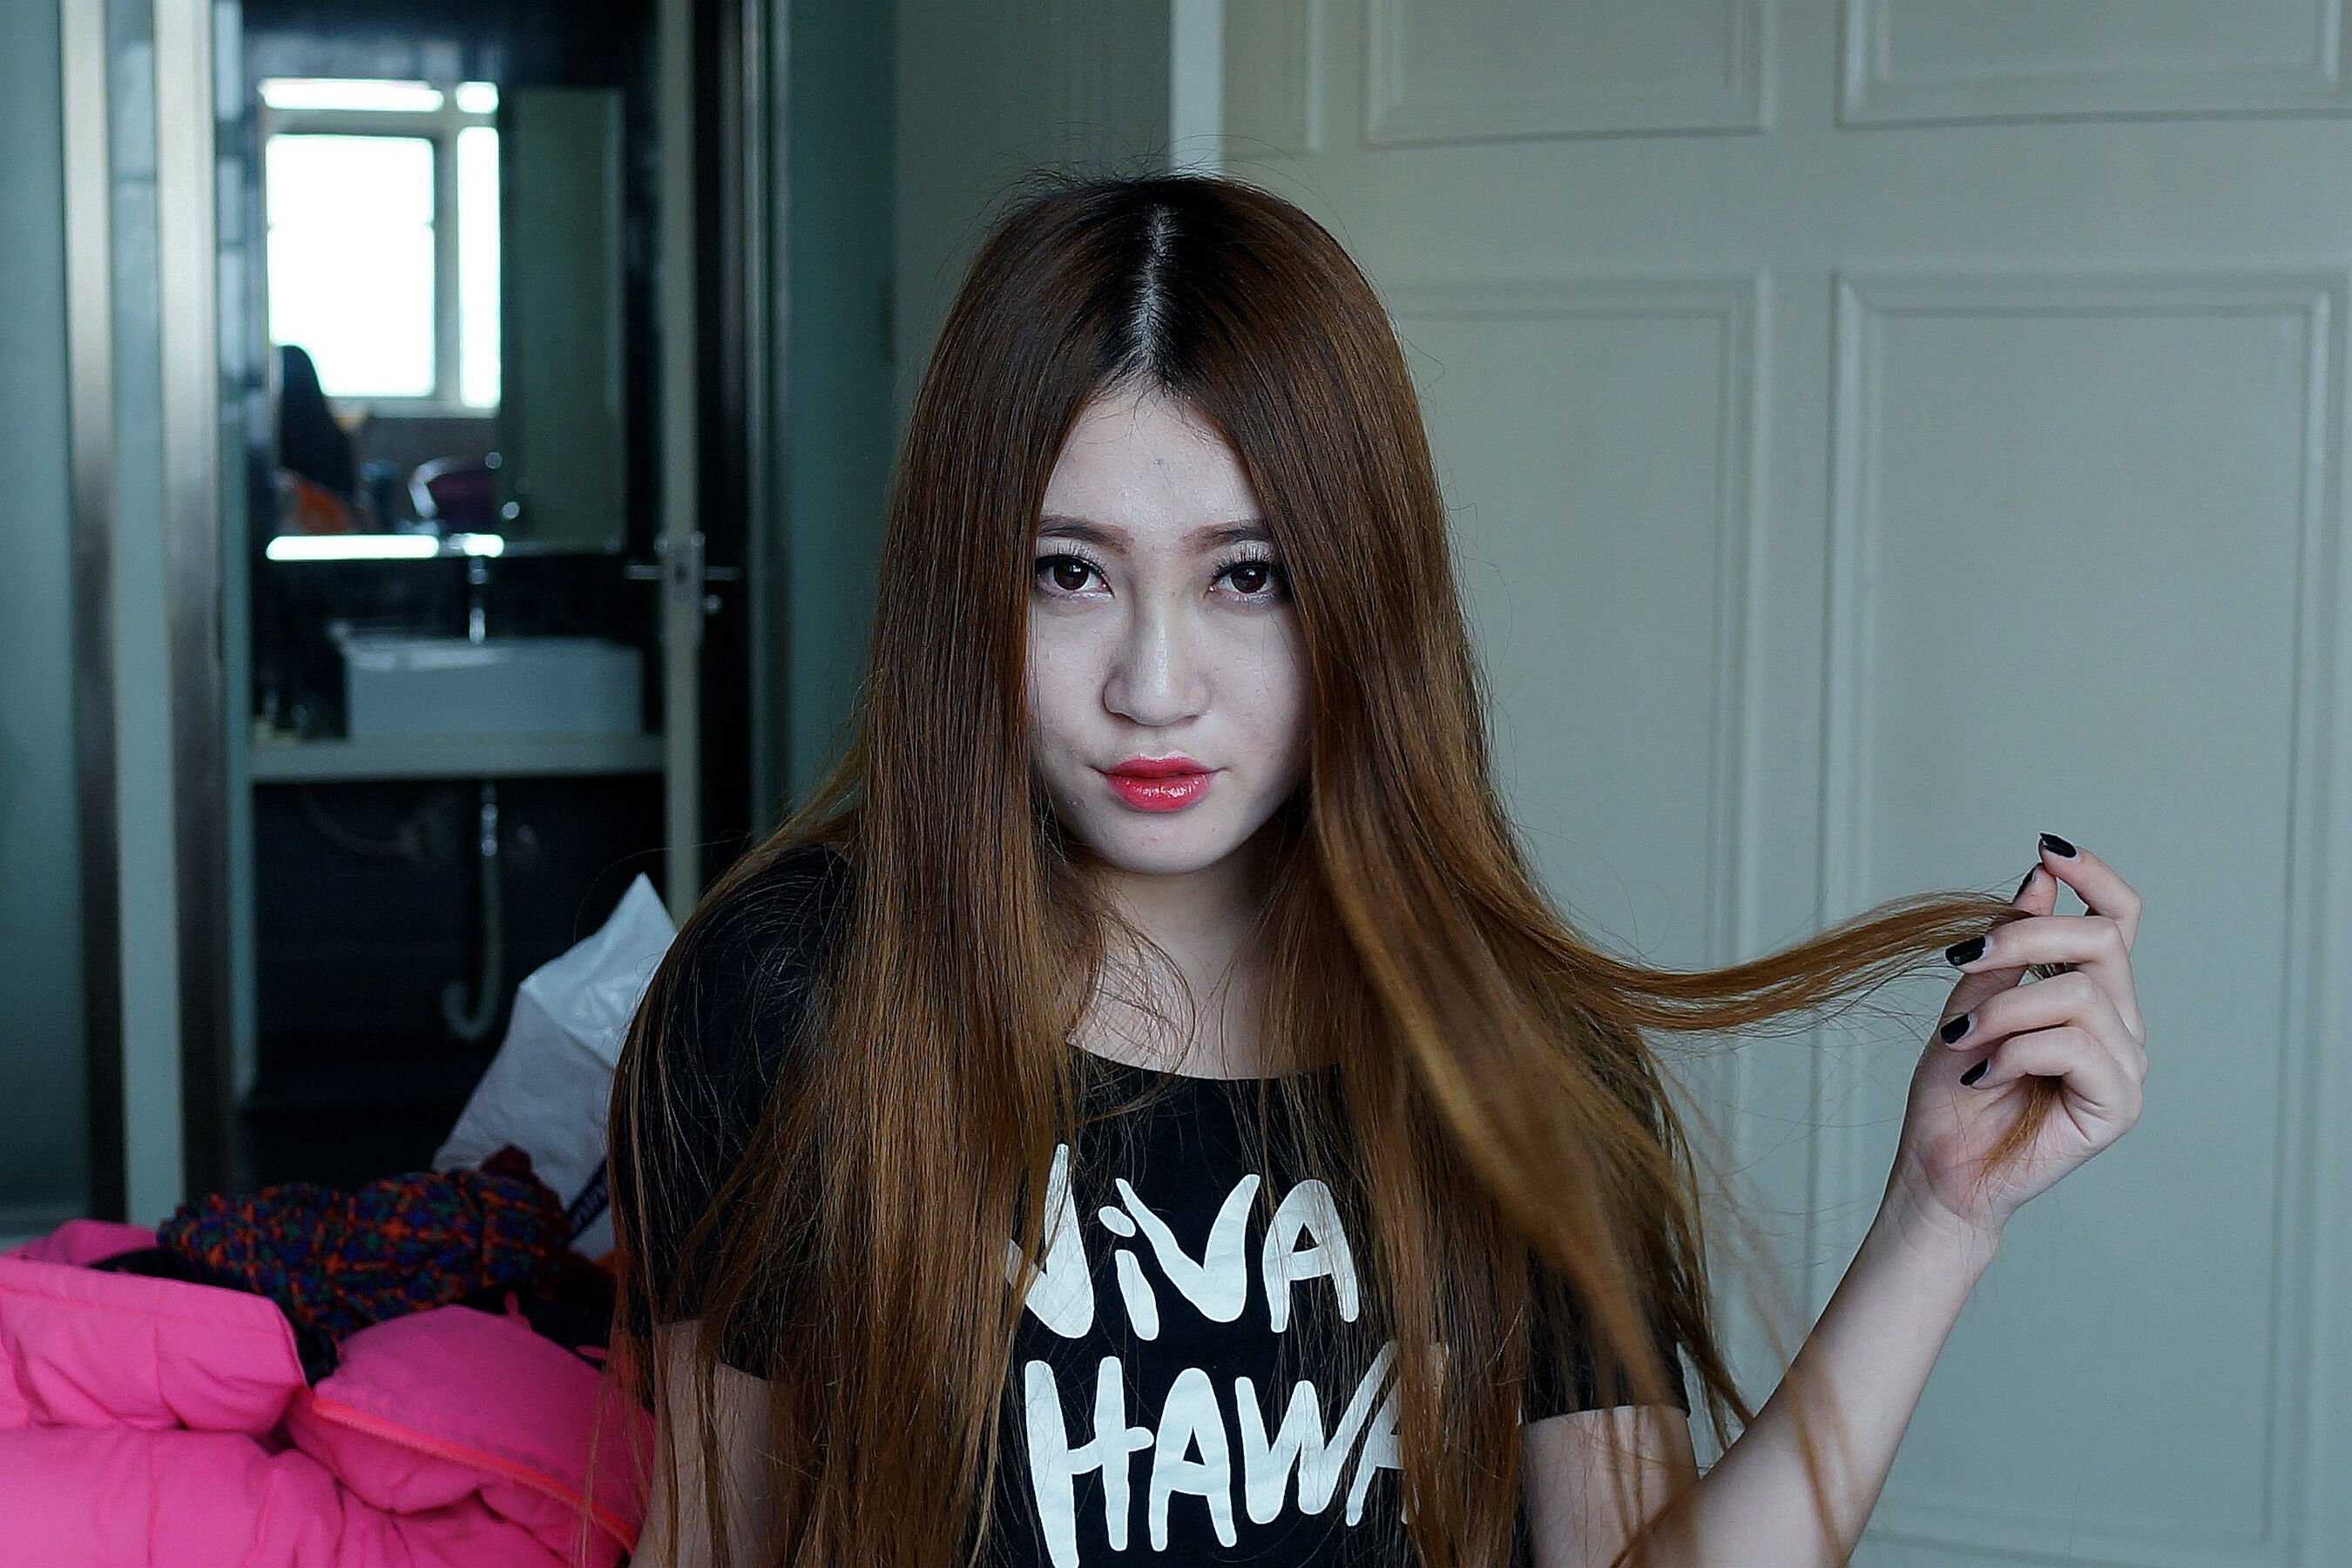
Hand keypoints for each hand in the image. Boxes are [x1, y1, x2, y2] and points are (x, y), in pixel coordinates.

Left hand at [1882, 833, 2146, 1250]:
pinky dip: (2012, 1053)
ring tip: (1962, 1044)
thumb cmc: (1955, 1089)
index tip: (2046, 847)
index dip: (2093, 876)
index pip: (2119, 919)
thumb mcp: (1971, 1000)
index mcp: (2091, 993)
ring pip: (2079, 994)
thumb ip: (2010, 945)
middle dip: (2023, 936)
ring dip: (2002, 1011)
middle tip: (1959, 959)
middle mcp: (2120, 1024)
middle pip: (2101, 942)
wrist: (1941, 1168)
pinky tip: (1982, 1076)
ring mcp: (2127, 1064)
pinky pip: (2072, 1046)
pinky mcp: (2119, 1104)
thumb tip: (2040, 877)